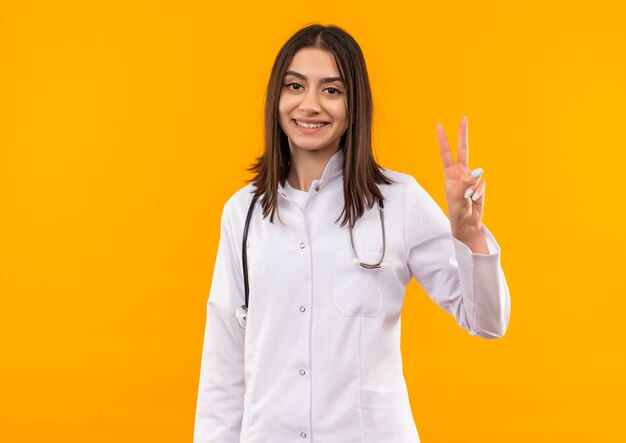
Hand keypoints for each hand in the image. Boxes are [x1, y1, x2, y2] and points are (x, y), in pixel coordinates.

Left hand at [435, 116, 485, 239]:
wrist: (466, 222)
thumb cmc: (457, 210)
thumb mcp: (457, 196)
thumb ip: (465, 182)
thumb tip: (477, 170)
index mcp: (449, 173)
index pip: (446, 153)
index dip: (443, 140)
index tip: (439, 125)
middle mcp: (460, 172)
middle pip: (463, 150)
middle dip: (463, 134)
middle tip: (463, 118)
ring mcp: (470, 178)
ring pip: (476, 174)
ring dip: (472, 187)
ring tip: (466, 198)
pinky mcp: (479, 185)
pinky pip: (482, 184)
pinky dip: (478, 192)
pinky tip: (474, 199)